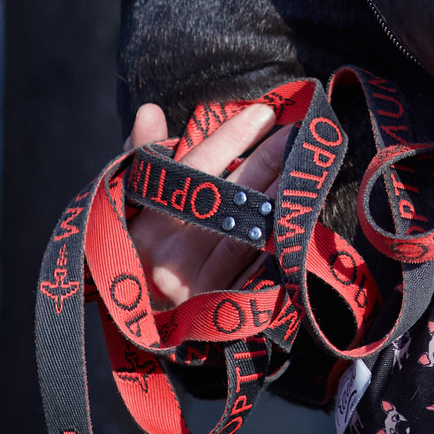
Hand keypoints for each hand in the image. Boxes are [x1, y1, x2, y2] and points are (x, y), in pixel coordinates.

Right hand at [125, 102, 293, 308]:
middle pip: (225, 204)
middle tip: (298, 133)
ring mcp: (193, 287)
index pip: (191, 173)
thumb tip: (149, 110)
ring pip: (243, 238)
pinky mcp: (217, 312)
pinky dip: (275, 246)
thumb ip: (143, 158)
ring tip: (304, 169)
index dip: (227, 141)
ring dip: (276, 202)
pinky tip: (299, 220)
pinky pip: (253, 275)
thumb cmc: (133, 249)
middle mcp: (168, 256)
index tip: (263, 113)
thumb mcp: (129, 204)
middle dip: (263, 165)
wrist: (132, 323)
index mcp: (145, 223)